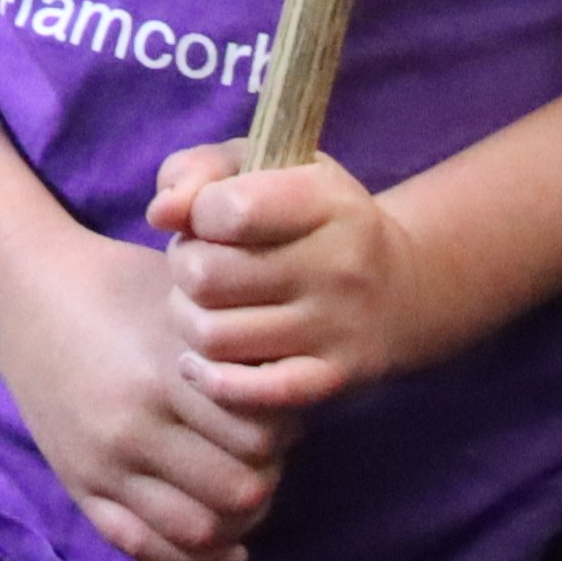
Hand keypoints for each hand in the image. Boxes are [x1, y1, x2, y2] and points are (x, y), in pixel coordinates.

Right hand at [0, 210, 292, 560]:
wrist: (26, 296)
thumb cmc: (118, 287)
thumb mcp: (183, 301)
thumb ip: (236, 348)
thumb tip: (291, 394)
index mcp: (166, 374)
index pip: (261, 438)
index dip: (284, 432)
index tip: (279, 416)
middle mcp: (135, 428)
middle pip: (239, 491)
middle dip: (265, 477)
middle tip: (264, 457)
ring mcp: (104, 465)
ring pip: (199, 530)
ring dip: (235, 522)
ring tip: (241, 495)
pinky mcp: (80, 487)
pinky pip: (144, 547)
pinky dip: (192, 557)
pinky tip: (222, 543)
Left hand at [152, 140, 434, 418]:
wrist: (400, 289)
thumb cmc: (311, 218)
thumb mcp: (268, 167)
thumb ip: (201, 171)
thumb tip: (161, 212)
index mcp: (326, 200)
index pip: (229, 209)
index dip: (198, 213)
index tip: (209, 219)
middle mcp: (338, 265)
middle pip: (207, 276)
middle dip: (183, 268)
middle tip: (198, 267)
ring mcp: (338, 326)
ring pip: (214, 336)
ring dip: (188, 320)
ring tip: (203, 307)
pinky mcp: (333, 377)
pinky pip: (252, 393)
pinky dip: (211, 381)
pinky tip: (200, 363)